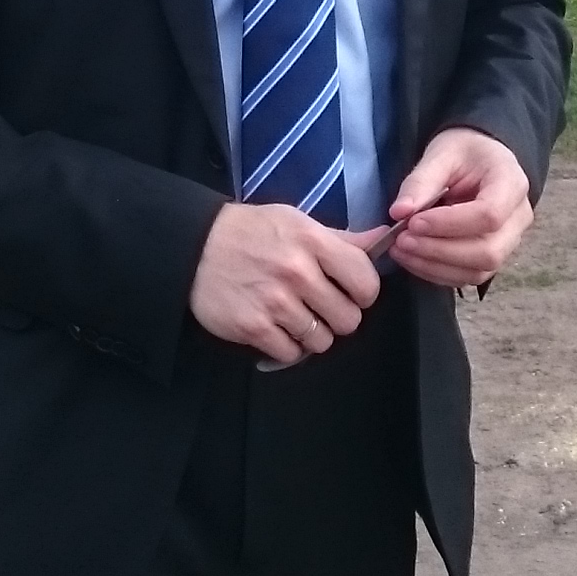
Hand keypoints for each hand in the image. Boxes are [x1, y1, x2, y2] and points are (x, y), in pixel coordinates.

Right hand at [190, 202, 384, 364]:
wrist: (194, 246)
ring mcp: (275, 302)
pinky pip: (291, 354)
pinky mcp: (253, 327)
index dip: (363, 292)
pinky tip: (275, 327)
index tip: (350, 292)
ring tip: (294, 317)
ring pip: (322, 340)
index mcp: (312, 241)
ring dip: (312, 334)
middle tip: (319, 307)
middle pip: (349, 319)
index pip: (366, 281)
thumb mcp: (296, 222)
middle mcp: (297, 272)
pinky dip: (286, 346)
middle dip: (338, 317)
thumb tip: (383, 238)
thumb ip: (340, 238)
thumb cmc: (250, 231)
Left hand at [384, 126, 532, 291]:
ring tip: (400, 250)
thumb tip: (399, 212)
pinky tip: (412, 258)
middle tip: (401, 240)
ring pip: (479, 271)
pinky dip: (436, 272)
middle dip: (440, 251)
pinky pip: (468, 277)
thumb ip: (421, 181)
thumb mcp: (441, 153)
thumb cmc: (464, 152)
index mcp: (512, 183)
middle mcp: (519, 218)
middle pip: (489, 252)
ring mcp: (509, 242)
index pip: (490, 215)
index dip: (449, 224)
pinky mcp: (493, 257)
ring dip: (434, 266)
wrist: (480, 159)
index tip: (413, 221)